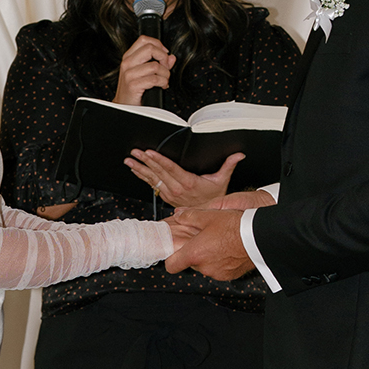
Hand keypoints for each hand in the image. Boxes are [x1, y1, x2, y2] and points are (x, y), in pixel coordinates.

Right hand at [115, 35, 173, 106]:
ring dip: (165, 74)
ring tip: (164, 79)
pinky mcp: (133, 85)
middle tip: (165, 67)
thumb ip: (158, 63)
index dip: (158, 44)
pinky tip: (162, 85)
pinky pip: (154, 79)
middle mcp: (127, 63)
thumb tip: (171, 57)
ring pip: (155, 65)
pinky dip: (163, 82)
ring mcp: (129, 74)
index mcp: (129, 57)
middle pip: (150, 48)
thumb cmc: (133, 90)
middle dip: (163, 57)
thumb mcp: (143, 73)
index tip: (164, 54)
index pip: (144, 40)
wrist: (124, 106)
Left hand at [124, 149, 243, 207]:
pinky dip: (143, 176)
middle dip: (145, 161)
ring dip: (140, 169)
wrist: (207, 215)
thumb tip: (238, 155)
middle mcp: (177, 189)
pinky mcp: (167, 196)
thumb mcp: (222, 181)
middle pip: (158, 172)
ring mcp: (170, 194)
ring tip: (130, 160)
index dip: (159, 160)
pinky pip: (153, 184)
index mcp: (188, 183)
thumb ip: (229, 166)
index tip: (149, 153)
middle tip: (135, 152)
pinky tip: (136, 169)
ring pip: (153, 179)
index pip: (171, 168)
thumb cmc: (213, 198)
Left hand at [165, 207, 255, 280]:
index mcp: (194, 253)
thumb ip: (190, 216)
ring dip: (208, 257)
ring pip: (205, 266)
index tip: (174, 252)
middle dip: (194, 252)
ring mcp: (217, 273)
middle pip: (190, 263)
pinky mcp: (229, 275)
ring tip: (218, 242)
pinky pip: (219, 269)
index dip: (171, 259)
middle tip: (203, 239)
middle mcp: (204, 267)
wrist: (258, 237)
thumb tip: (179, 215)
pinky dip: (220, 262)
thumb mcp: (209, 215)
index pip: (172, 266)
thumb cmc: (235, 226)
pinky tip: (227, 249)